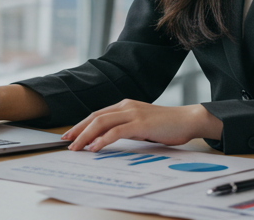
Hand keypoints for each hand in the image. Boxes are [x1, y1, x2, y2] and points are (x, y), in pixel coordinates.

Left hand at [62, 99, 223, 151]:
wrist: (188, 120)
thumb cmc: (167, 125)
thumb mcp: (142, 125)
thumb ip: (127, 128)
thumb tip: (109, 138)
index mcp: (126, 105)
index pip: (98, 114)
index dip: (82, 124)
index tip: (71, 135)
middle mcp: (126, 106)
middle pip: (95, 117)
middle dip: (78, 129)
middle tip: (66, 142)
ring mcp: (133, 113)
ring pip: (101, 123)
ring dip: (85, 136)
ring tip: (76, 147)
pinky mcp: (140, 123)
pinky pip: (115, 132)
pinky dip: (102, 140)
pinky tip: (94, 148)